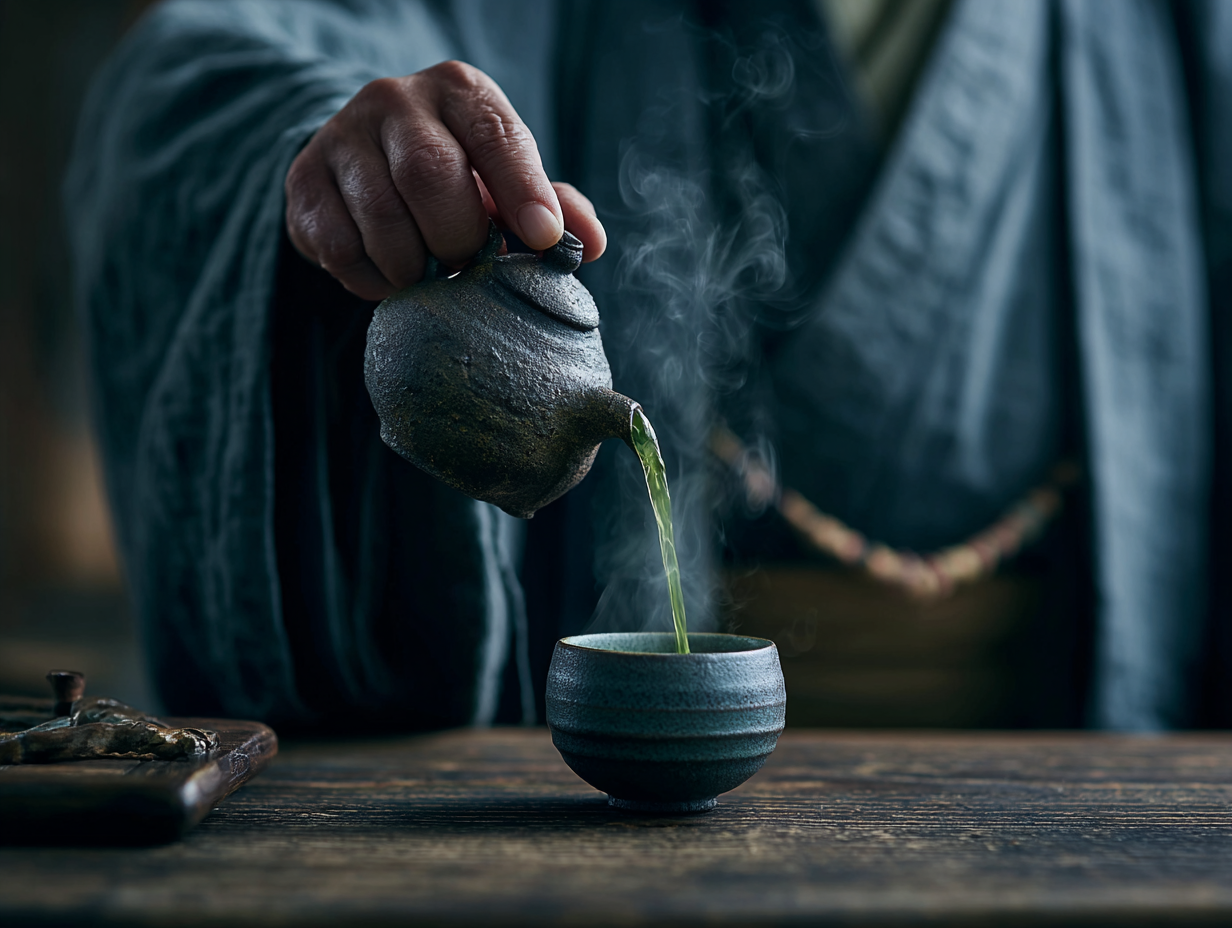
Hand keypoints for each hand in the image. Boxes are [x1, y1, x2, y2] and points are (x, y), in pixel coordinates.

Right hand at [285, 61, 606, 300]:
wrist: (368, 169)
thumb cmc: (459, 180)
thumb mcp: (508, 183)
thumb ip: (552, 208)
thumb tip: (589, 243)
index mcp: (459, 92)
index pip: (497, 136)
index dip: (523, 191)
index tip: (541, 239)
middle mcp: (395, 100)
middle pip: (429, 174)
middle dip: (458, 238)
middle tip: (467, 265)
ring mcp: (341, 137)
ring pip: (382, 218)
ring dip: (415, 266)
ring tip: (429, 273)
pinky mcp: (304, 182)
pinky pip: (341, 248)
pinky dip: (373, 279)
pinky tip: (390, 273)